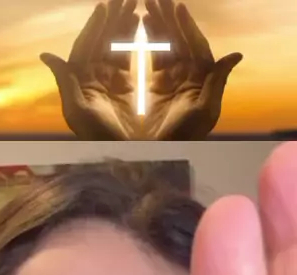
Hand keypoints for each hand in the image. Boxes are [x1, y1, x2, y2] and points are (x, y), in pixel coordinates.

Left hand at [40, 0, 140, 140]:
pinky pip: (125, 56)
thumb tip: (46, 55)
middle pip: (100, 40)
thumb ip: (65, 82)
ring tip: (134, 3)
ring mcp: (107, 80)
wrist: (120, 157)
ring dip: (121, 23)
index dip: (94, 26)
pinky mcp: (123, 87)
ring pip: (113, 45)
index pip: (85, 46)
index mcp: (79, 81)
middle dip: (111, 17)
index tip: (104, 6)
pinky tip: (139, 23)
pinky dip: (131, 39)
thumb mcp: (77, 112)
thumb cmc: (96, 138)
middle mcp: (90, 78)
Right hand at [142, 0, 242, 139]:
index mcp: (201, 80)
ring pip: (167, 45)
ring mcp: (173, 80)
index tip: (177, 7)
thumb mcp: (204, 113)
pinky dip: (150, 40)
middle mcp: (189, 76)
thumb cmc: (185, 138)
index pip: (195, 45)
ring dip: (159, 25)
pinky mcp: (157, 87)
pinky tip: (142, 25)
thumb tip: (235, 55)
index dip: (187, 26)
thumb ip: (217, 83)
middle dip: (168, 19)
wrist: (162, 157)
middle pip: (180, 40)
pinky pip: (155, 57)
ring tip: (147, 6)